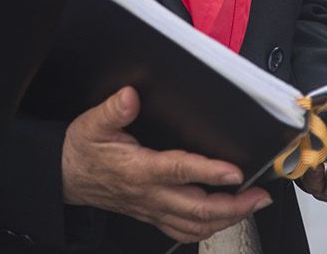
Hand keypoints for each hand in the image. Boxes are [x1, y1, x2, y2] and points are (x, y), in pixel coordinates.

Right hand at [60, 87, 270, 244]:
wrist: (66, 177)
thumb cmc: (82, 150)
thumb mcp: (91, 123)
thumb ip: (113, 110)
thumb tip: (129, 96)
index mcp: (138, 169)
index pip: (179, 171)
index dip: (209, 172)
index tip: (235, 171)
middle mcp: (150, 194)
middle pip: (197, 208)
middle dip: (234, 205)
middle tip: (260, 195)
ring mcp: (153, 209)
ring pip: (196, 225)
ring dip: (228, 219)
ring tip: (253, 206)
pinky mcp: (152, 215)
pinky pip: (184, 231)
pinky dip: (209, 229)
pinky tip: (225, 220)